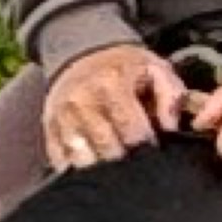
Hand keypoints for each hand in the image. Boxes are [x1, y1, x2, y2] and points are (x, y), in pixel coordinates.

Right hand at [37, 41, 186, 166]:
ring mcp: (62, 117)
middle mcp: (82, 101)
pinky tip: (93, 161)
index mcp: (111, 84)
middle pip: (107, 150)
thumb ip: (171, 95)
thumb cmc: (125, 68)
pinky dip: (78, 168)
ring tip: (114, 160)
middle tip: (133, 155)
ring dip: (101, 167)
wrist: (82, 53)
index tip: (152, 145)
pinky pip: (61, 161)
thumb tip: (170, 126)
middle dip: (125, 158)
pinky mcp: (49, 129)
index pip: (133, 131)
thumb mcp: (155, 68)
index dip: (147, 145)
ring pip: (83, 160)